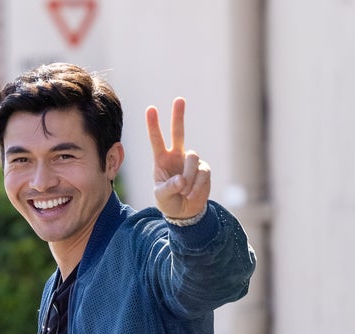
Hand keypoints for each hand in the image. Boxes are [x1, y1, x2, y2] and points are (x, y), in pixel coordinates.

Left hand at [145, 97, 210, 219]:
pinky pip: (202, 173)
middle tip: (179, 99)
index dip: (154, 125)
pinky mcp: (203, 170)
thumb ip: (168, 188)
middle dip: (178, 116)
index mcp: (162, 160)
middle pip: (178, 133)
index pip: (157, 140)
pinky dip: (196, 186)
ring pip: (192, 158)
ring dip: (188, 177)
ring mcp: (191, 162)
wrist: (184, 213)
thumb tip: (181, 180)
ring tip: (184, 192)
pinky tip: (190, 195)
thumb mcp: (162, 197)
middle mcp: (177, 156)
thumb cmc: (168, 202)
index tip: (150, 109)